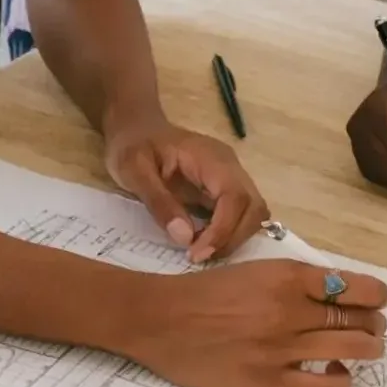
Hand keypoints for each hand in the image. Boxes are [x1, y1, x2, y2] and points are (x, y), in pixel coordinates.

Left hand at [106, 120, 267, 262]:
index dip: (223, 230)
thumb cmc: (132, 145)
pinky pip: (240, 216)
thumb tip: (185, 237)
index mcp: (211, 158)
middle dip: (233, 238)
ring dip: (234, 239)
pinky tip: (203, 245)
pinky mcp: (223, 191)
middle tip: (198, 257)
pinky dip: (229, 235)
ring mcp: (230, 179)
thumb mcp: (133, 171)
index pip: (235, 197)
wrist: (134, 128)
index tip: (196, 253)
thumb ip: (158, 202)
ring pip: (253, 214)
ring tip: (200, 253)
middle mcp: (230, 167)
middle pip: (254, 207)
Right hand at [125, 257, 386, 386]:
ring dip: (368, 350)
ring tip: (364, 350)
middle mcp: (290, 310)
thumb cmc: (204, 292)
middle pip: (359, 320)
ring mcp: (281, 348)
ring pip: (351, 350)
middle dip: (375, 325)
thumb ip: (294, 282)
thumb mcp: (255, 270)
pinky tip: (338, 374)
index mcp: (287, 276)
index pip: (355, 287)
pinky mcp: (268, 381)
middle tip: (372, 328)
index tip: (380, 301)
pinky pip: (323, 385)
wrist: (161, 319)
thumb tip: (335, 293)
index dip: (376, 296)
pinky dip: (342, 380)